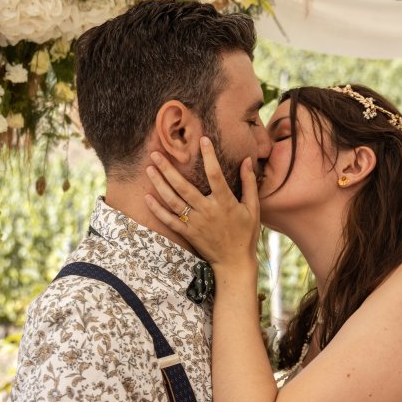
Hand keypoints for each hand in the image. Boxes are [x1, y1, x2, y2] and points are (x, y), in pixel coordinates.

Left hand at [145, 137, 259, 268]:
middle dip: (168, 169)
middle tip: (156, 153)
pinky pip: (169, 220)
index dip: (209, 156)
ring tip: (149, 169)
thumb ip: (249, 183)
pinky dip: (157, 210)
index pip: (215, 174)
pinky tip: (147, 197)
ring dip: (159, 184)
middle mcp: (207, 211)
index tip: (203, 140)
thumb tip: (248, 160)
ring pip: (173, 201)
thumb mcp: (253, 208)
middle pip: (184, 186)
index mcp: (225, 202)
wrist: (234, 262)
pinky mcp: (187, 233)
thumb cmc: (245, 233)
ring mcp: (195, 223)